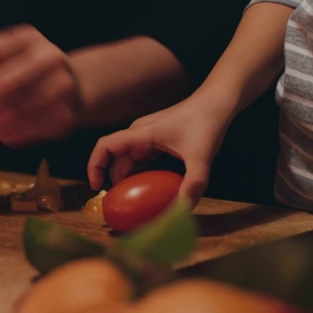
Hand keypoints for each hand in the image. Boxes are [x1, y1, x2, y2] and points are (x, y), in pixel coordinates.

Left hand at [0, 24, 82, 146]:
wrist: (75, 87)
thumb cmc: (27, 73)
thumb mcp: (1, 62)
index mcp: (29, 39)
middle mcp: (50, 58)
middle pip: (6, 82)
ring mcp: (62, 86)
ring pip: (17, 110)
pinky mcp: (66, 114)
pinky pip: (30, 128)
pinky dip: (10, 133)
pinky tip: (1, 132)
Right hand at [87, 96, 233, 207]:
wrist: (218, 101)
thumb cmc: (207, 122)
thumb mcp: (201, 157)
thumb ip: (193, 184)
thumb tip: (183, 210)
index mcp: (141, 134)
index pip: (105, 146)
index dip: (94, 166)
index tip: (97, 188)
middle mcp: (139, 133)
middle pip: (115, 159)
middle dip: (114, 181)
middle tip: (120, 205)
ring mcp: (148, 135)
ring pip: (128, 159)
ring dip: (128, 179)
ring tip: (134, 201)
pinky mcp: (158, 138)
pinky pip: (141, 158)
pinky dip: (141, 173)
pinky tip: (151, 189)